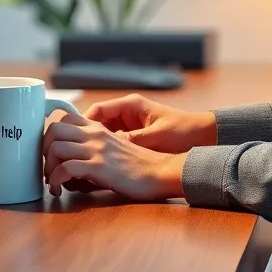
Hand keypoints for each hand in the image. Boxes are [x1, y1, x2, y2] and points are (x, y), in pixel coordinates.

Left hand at [42, 112, 186, 200]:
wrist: (160, 172)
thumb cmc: (139, 165)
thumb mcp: (116, 147)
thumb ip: (95, 147)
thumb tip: (73, 162)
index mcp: (99, 128)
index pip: (64, 118)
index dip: (51, 135)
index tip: (51, 153)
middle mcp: (95, 134)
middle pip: (53, 129)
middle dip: (43, 150)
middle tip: (48, 167)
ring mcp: (97, 150)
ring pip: (55, 148)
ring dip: (47, 167)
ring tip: (53, 181)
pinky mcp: (99, 167)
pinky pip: (65, 169)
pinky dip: (55, 181)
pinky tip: (59, 189)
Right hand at [82, 94, 216, 153]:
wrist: (203, 135)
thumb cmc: (182, 131)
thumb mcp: (156, 136)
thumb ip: (132, 139)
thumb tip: (108, 145)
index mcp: (130, 105)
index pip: (96, 111)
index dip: (80, 125)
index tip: (70, 141)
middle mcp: (127, 112)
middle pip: (93, 122)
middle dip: (81, 138)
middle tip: (69, 154)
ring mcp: (129, 125)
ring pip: (100, 135)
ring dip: (91, 147)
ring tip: (80, 162)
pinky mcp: (133, 138)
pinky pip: (111, 143)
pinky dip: (103, 152)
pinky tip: (97, 166)